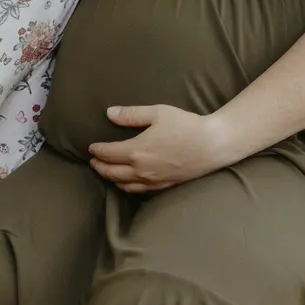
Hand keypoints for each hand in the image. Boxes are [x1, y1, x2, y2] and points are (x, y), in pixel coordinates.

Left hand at [88, 104, 229, 193]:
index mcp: (137, 151)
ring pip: (124, 184)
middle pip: (112, 172)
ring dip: (111, 178)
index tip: (91, 147)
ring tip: (106, 172)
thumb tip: (109, 113)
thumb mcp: (158, 113)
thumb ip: (131, 114)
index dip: (97, 151)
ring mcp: (153, 180)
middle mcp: (142, 170)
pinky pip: (139, 191)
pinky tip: (127, 182)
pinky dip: (127, 187)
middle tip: (92, 161)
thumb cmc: (186, 125)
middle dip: (99, 167)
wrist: (213, 145)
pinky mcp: (164, 185)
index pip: (108, 154)